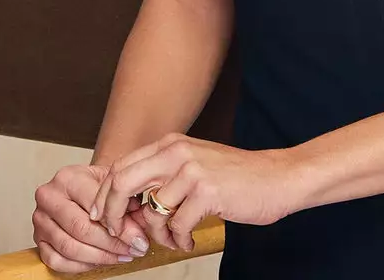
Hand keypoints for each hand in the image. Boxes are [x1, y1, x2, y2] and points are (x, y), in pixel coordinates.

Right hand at [33, 163, 150, 273]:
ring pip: (69, 248)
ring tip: (121, 256)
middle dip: (111, 244)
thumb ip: (126, 200)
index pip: (95, 206)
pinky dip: (81, 266)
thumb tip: (139, 228)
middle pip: (81, 229)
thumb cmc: (96, 182)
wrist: (79, 183)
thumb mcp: (113, 180)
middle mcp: (49, 197)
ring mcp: (40, 220)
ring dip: (100, 257)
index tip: (138, 237)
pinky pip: (57, 261)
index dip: (120, 225)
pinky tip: (101, 261)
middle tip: (133, 250)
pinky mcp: (38, 240)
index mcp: (67, 177)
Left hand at [90, 132, 297, 251]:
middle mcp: (177, 151)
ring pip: (151, 212)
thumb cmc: (235, 177)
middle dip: (115, 216)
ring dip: (158, 235)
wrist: (277, 177)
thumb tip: (125, 203)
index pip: (120, 167)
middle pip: (122, 184)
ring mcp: (192, 170)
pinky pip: (176, 227)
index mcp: (170, 143)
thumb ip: (162, 175)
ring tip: (175, 238)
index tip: (106, 219)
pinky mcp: (207, 191)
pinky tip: (190, 240)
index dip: (105, 197)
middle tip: (123, 236)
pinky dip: (180, 240)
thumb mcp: (193, 164)